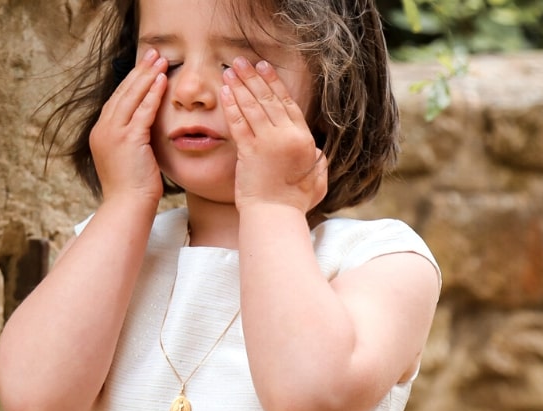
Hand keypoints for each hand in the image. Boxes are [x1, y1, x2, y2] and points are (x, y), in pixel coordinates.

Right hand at [89, 49, 167, 208]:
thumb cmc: (131, 189)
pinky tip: (162, 80)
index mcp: (100, 133)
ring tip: (161, 60)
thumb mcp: (127, 158)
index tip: (145, 66)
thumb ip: (132, 139)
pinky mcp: (128, 139)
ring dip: (147, 76)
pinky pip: (142, 110)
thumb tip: (144, 128)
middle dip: (139, 71)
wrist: (127, 206)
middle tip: (153, 53)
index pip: (117, 100)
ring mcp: (113, 133)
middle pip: (122, 92)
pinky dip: (152, 93)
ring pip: (131, 97)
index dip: (132, 81)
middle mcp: (103, 129)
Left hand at [220, 58, 326, 213]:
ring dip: (240, 85)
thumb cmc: (295, 203)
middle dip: (254, 77)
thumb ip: (317, 162)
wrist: (275, 217)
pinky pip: (238, 123)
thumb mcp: (317, 179)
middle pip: (269, 100)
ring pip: (252, 107)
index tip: (264, 68)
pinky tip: (224, 92)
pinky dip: (231, 105)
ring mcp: (267, 143)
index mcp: (304, 139)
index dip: (275, 84)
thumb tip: (317, 152)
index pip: (288, 104)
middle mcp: (287, 137)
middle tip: (242, 61)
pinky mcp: (249, 152)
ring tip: (229, 69)